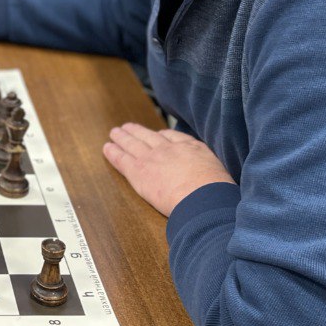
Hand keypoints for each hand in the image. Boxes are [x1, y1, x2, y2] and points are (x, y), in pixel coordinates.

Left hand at [102, 123, 234, 216]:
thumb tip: (210, 174)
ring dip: (122, 137)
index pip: (172, 136)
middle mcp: (169, 149)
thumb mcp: (218, 171)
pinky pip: (122, 159)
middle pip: (148, 136)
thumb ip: (208, 166)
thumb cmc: (215, 191)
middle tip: (128, 127)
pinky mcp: (139, 171)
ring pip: (132, 143)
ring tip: (115, 133)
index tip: (157, 134)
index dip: (162, 135)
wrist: (202, 197)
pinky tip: (107, 148)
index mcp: (190, 147)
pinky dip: (113, 152)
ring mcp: (152, 158)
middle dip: (137, 131)